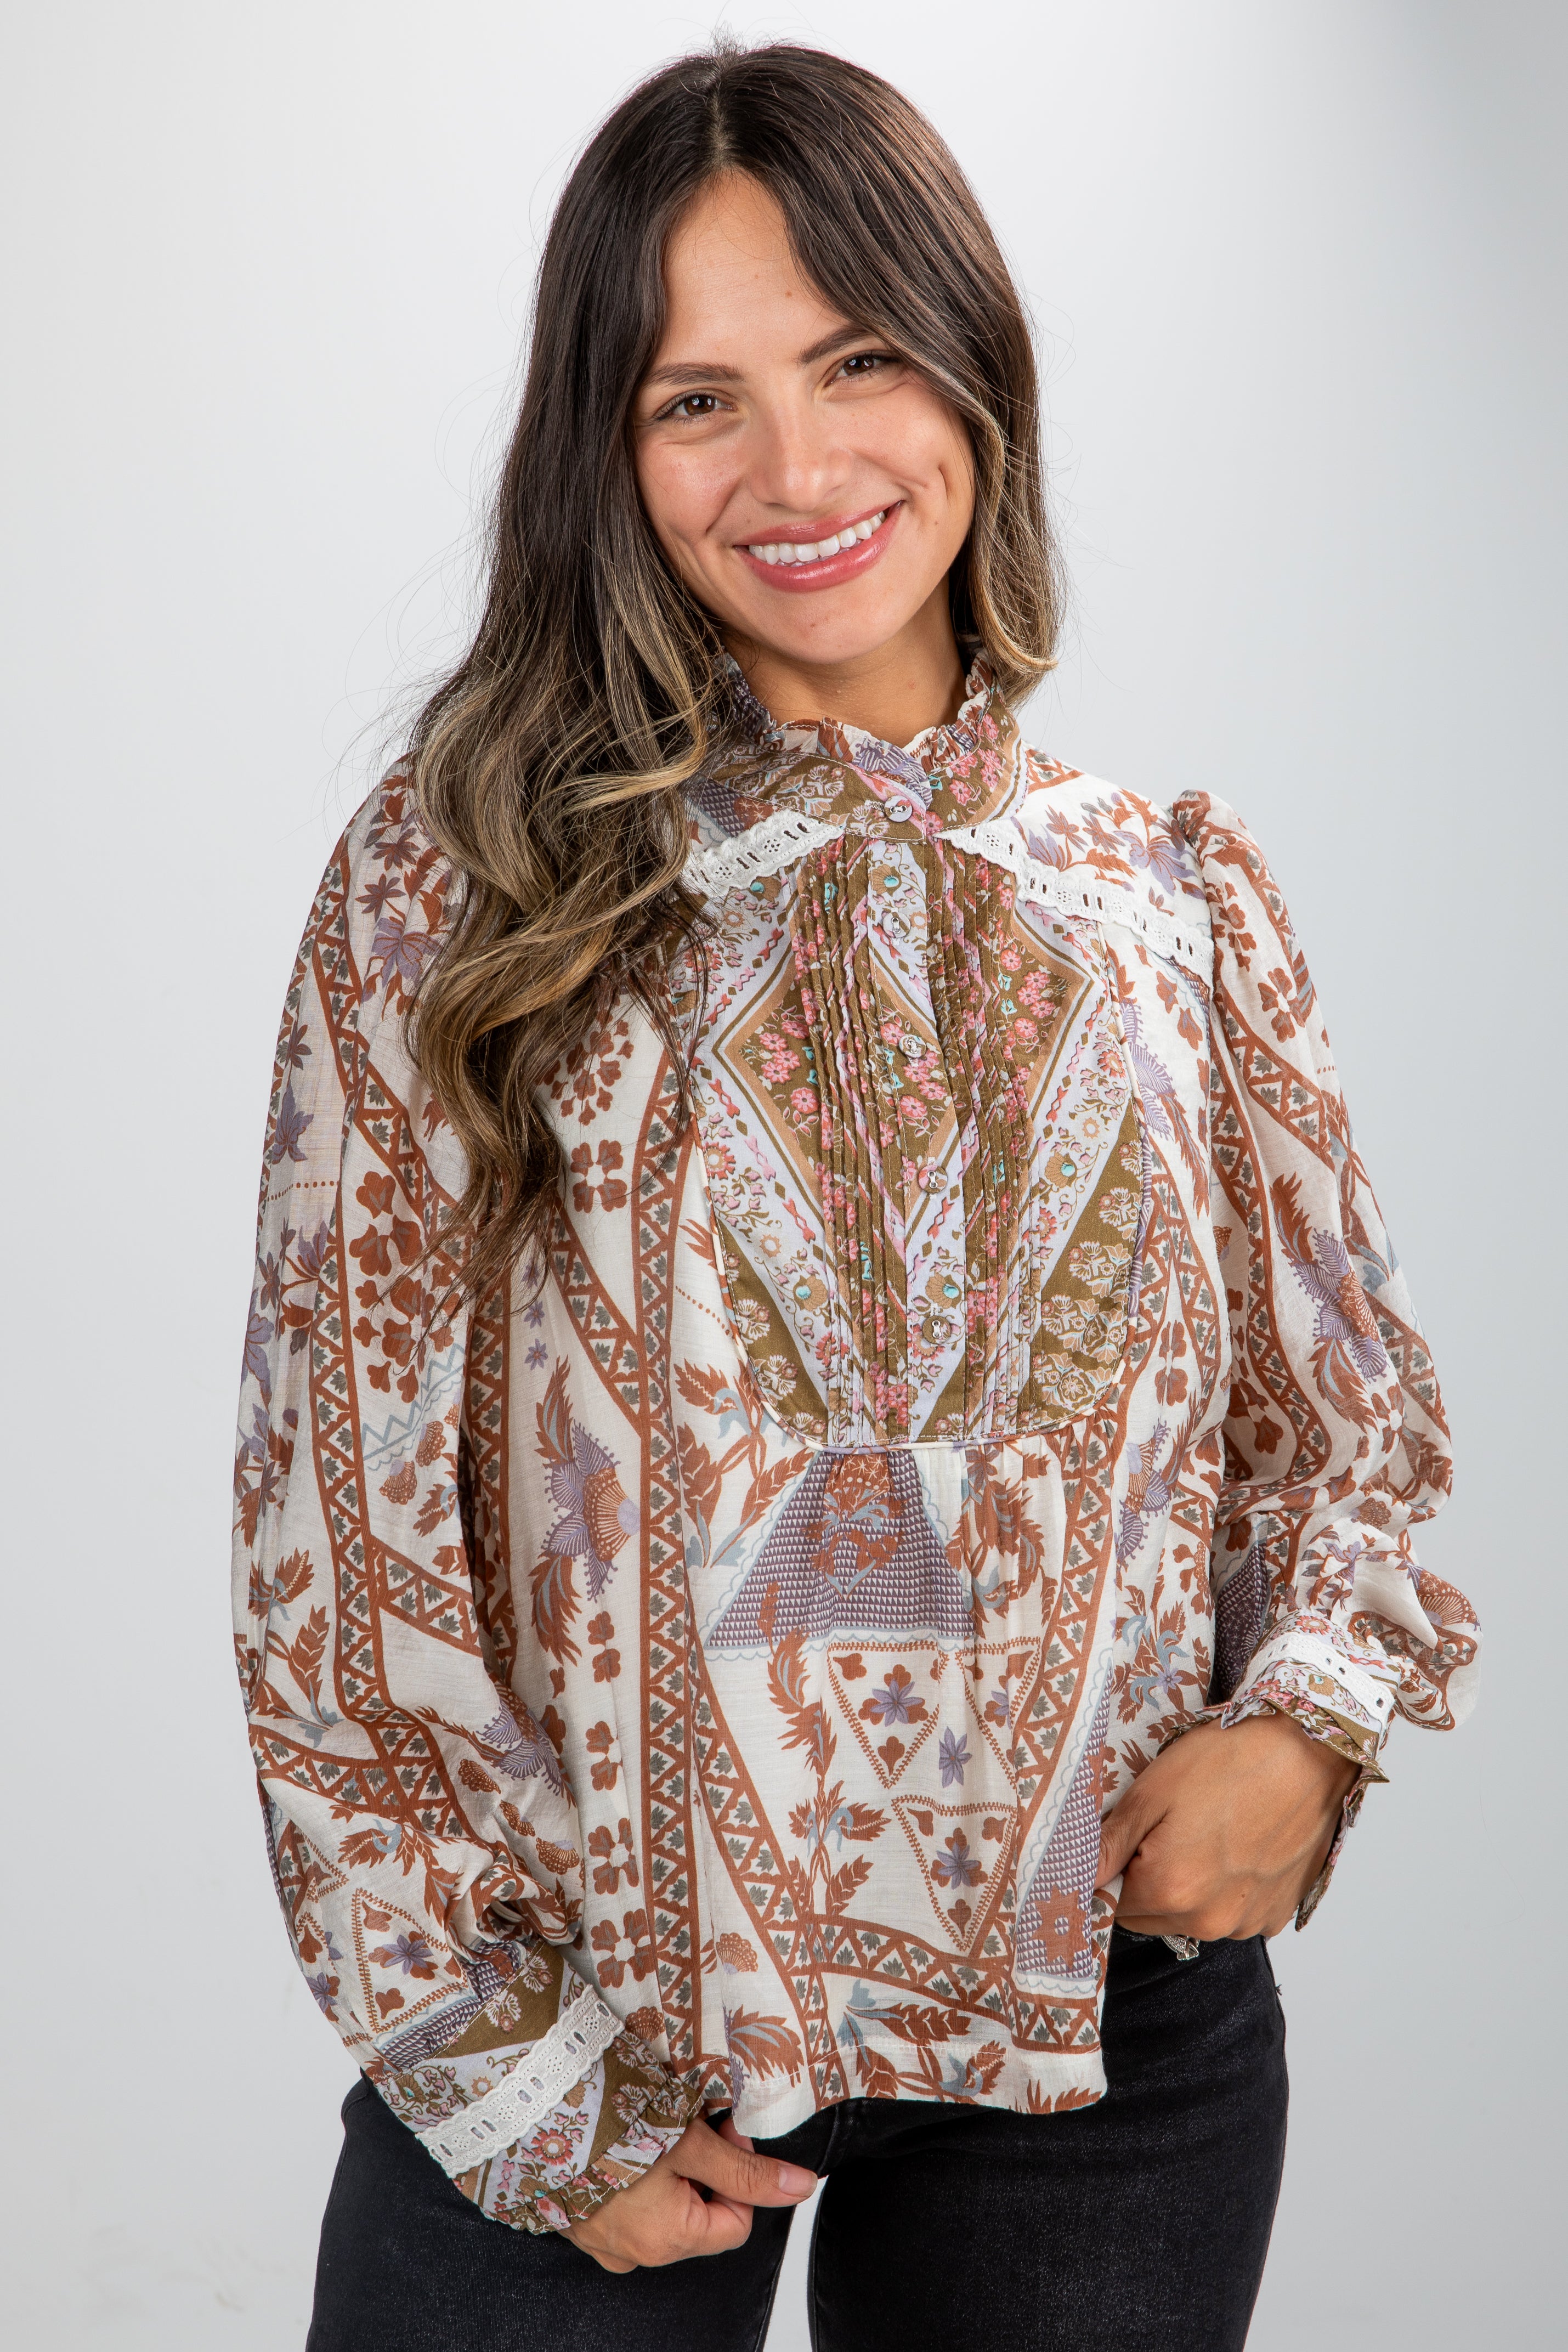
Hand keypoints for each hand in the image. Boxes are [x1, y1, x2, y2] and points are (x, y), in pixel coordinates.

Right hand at [565, 2112, 816, 2272]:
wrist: (536, 2109)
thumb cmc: (611, 2123)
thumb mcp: (691, 2143)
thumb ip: (747, 2170)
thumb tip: (800, 2187)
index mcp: (668, 2240)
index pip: (737, 2222)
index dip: (740, 2172)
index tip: (723, 2130)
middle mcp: (635, 2252)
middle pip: (701, 2214)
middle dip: (706, 2167)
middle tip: (690, 2121)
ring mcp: (603, 2240)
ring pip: (665, 2208)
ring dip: (671, 2169)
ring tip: (655, 2126)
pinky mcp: (581, 2220)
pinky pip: (627, 2205)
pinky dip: (637, 2175)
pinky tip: (626, 2140)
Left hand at [1096, 1712, 1358, 1940]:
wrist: (1311, 1751)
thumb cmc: (1231, 1760)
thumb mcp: (1154, 1789)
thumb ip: (1110, 1843)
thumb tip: (1073, 1875)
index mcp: (1171, 1889)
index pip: (1112, 1904)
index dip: (1111, 1871)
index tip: (1124, 1842)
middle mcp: (1210, 1919)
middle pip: (1149, 1916)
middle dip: (1146, 1881)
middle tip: (1167, 1828)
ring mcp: (1247, 1921)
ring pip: (1192, 1916)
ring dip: (1188, 1888)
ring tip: (1209, 1832)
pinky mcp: (1276, 1914)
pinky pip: (1232, 1913)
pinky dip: (1226, 1890)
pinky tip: (1237, 1847)